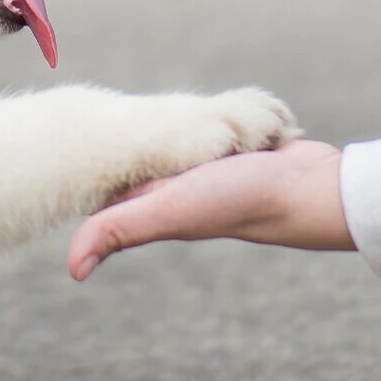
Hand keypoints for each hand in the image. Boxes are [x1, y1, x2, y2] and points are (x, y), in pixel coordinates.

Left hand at [67, 139, 352, 280]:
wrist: (311, 188)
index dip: (90, 159)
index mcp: (155, 197)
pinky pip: (222, 122)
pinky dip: (224, 114)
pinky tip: (223, 112)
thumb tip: (73, 271)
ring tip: (173, 112)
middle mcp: (182, 183)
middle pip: (143, 152)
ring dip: (182, 118)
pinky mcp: (245, 145)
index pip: (108, 179)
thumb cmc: (239, 201)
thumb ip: (119, 229)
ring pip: (183, 133)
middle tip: (122, 110)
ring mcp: (214, 164)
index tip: (69, 132)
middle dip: (136, 131)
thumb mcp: (170, 210)